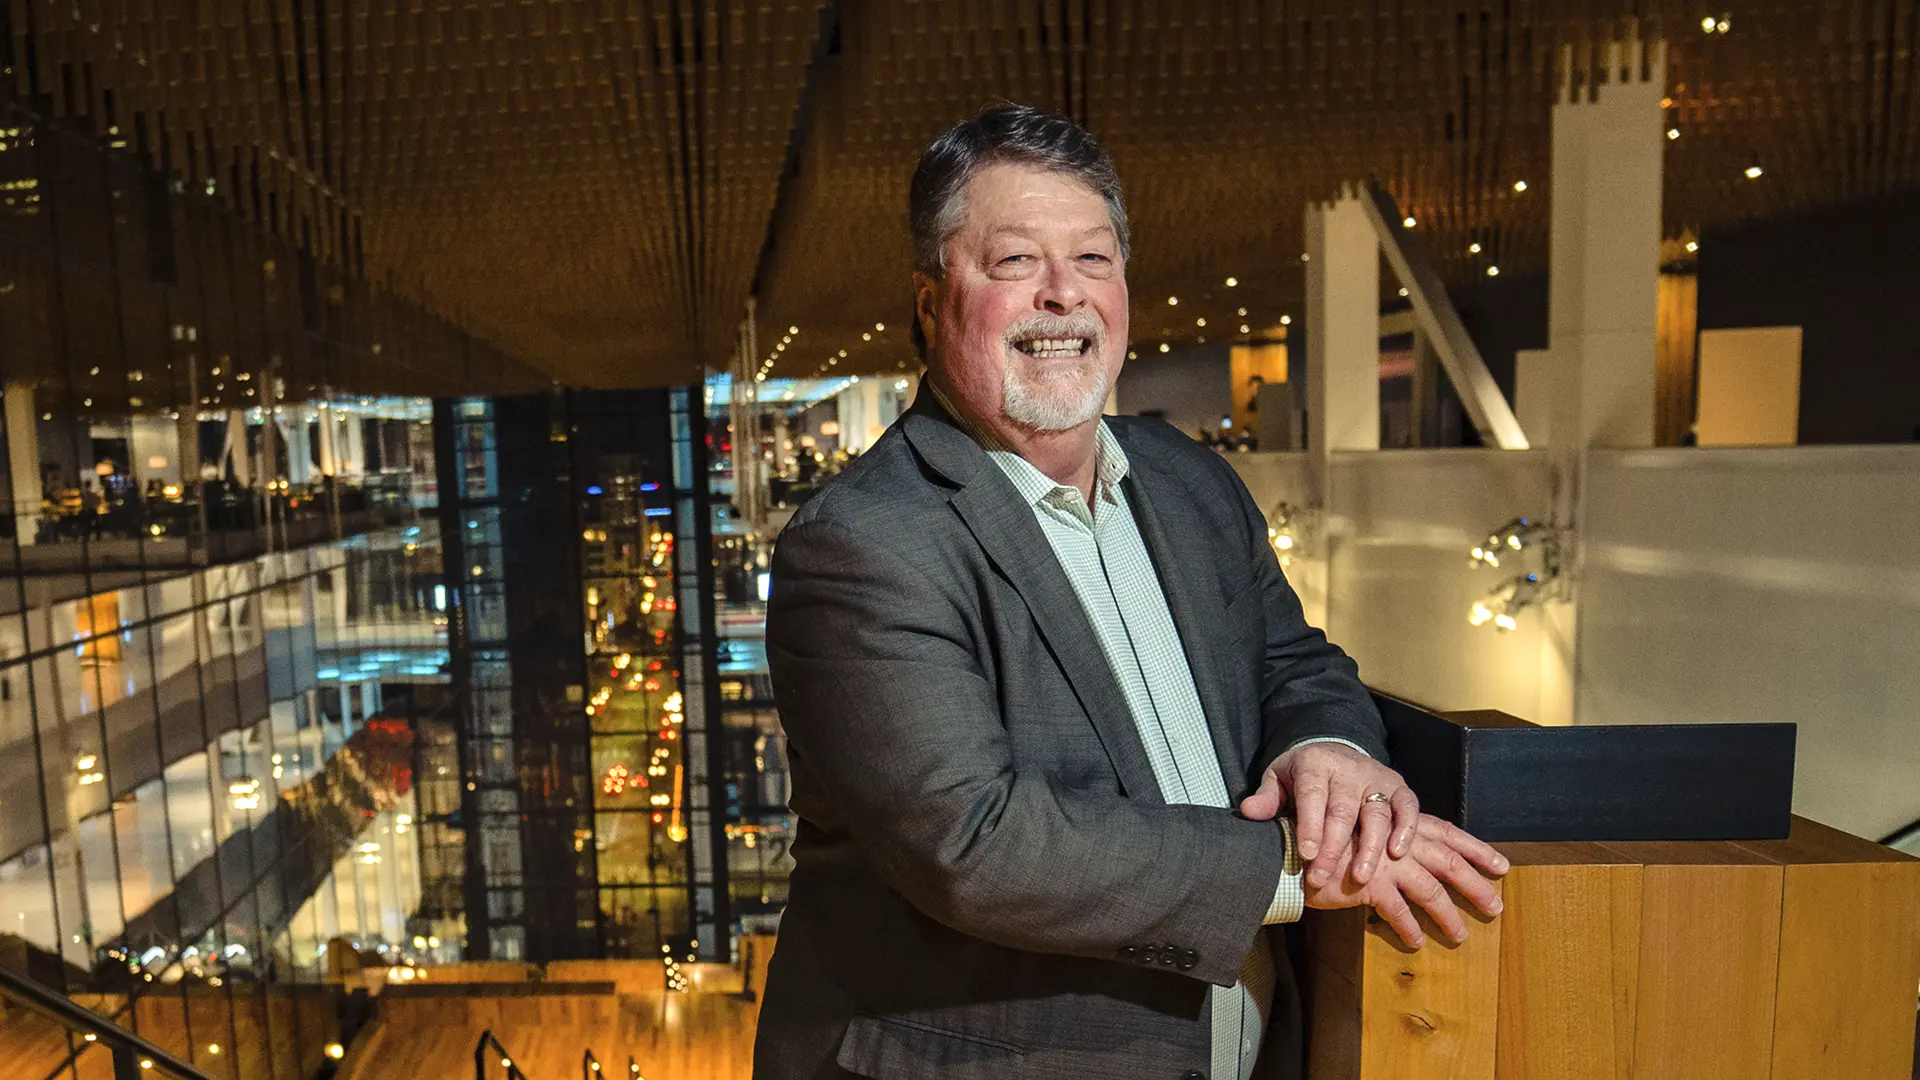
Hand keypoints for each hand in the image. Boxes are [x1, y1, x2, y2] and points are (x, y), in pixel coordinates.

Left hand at [1240, 741, 1416, 887]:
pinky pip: (1407, 807)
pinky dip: (1406, 829)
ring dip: (1370, 847)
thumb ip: (1267, 797)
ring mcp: (1377, 778)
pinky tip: (1397, 853)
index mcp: (1315, 763)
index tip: (1304, 854)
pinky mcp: (1398, 788)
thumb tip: (1248, 812)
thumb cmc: (1302, 774)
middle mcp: (1349, 769)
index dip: (1310, 825)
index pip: (1312, 794)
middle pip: (1343, 810)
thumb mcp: (1279, 778)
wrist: (1335, 752)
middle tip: (1320, 878)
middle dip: (1333, 847)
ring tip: (1361, 877)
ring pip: (1377, 813)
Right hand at [1303, 813, 1508, 947]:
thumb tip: (1409, 858)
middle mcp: (1398, 841)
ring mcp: (1385, 863)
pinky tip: (1415, 943)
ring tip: (1460, 935)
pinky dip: (1409, 929)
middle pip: (1448, 862)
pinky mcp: (1368, 885)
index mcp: (1400, 824)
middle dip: (1475, 884)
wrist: (1292, 844)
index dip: (1476, 849)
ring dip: (1448, 915)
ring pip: (1430, 890)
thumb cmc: (1326, 838)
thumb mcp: (1363, 833)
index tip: (1501, 865)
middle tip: (1496, 906)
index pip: (1447, 834)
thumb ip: (1387, 843)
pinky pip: (1397, 912)